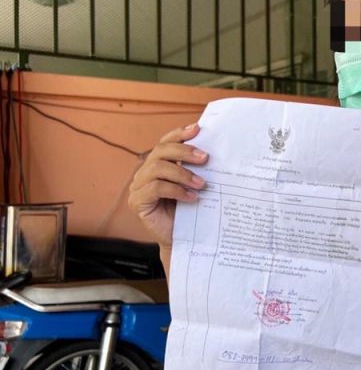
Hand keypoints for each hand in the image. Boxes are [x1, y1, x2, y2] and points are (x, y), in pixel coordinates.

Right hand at [128, 123, 207, 248]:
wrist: (185, 239)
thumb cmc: (191, 211)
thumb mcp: (195, 185)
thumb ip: (197, 168)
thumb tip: (213, 149)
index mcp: (159, 164)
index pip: (165, 142)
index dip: (180, 133)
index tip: (198, 129)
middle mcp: (145, 172)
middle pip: (161, 151)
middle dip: (184, 151)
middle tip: (205, 158)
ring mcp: (138, 187)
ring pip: (157, 168)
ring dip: (182, 173)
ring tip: (201, 184)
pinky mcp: (137, 202)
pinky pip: (156, 188)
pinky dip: (176, 190)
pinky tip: (192, 198)